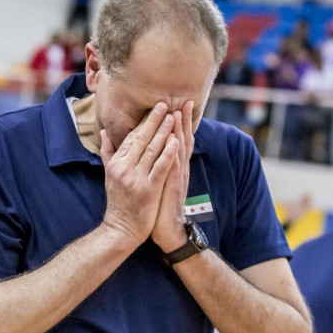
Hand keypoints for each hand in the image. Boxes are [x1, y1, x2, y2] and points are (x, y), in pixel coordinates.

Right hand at [100, 102, 179, 247]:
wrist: (121, 230)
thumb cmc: (118, 202)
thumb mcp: (108, 175)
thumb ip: (107, 153)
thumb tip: (104, 132)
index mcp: (116, 163)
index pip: (131, 137)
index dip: (144, 122)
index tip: (154, 107)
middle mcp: (124, 168)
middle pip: (141, 139)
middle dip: (154, 121)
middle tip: (165, 104)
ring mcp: (136, 179)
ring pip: (152, 150)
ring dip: (163, 132)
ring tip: (173, 117)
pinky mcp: (148, 189)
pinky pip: (160, 168)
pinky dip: (168, 154)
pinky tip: (176, 141)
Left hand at [152, 101, 194, 252]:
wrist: (166, 231)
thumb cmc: (158, 206)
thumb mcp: (155, 181)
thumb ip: (154, 165)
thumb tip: (148, 151)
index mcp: (172, 166)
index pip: (175, 139)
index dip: (177, 122)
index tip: (176, 104)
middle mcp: (178, 170)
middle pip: (181, 140)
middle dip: (182, 121)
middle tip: (183, 101)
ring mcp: (177, 178)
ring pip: (179, 151)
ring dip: (180, 132)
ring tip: (179, 113)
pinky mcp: (172, 188)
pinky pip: (174, 168)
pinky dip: (174, 154)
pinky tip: (175, 142)